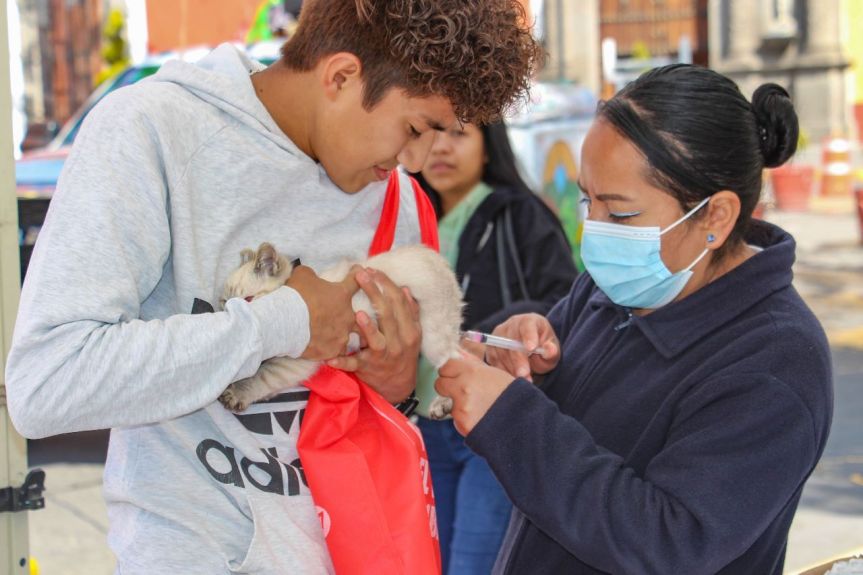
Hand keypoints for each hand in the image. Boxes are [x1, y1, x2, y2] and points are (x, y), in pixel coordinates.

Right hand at [286, 265, 358, 360]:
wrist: (284, 322)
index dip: (357, 274)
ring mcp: (341, 335)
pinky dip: (333, 350)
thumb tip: (310, 275)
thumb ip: (312, 274)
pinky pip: (338, 353)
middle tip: (357, 315)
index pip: (355, 281)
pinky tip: (329, 349)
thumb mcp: (303, 275)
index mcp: (342, 294)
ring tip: (342, 337)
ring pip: (352, 337)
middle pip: (363, 316)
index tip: (358, 271)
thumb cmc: (295, 296)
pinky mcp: (332, 350)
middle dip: (361, 315)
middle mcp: (347, 315)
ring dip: (346, 335)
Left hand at [327, 269, 420, 403]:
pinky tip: (331, 357)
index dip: (387, 285)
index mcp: (410, 330)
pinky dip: (343, 361)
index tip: (374, 270)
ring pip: (377, 340)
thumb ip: (410, 312)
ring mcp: (383, 356)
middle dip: (374, 292)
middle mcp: (399, 342)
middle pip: (387, 314)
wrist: (398, 386)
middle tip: (360, 275)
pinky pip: (354, 364)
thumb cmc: (402, 353)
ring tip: (358, 313)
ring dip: (368, 328)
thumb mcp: (412, 333)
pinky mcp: (368, 369)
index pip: (400, 302)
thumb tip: (405, 289)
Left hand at [435, 353, 515, 435]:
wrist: (523, 420)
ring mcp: (461, 407)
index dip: (450, 370)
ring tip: (479, 406)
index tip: (455, 374)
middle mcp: (463, 388)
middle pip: (439, 384)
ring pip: (448, 402)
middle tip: (461, 390)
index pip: (444, 366)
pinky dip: (464, 418)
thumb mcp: (494, 372)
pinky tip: (480, 417)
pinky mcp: (462, 424)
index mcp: (471, 371)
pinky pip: (456, 419)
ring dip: (458, 404)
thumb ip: (472, 366)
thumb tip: (458, 356)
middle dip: (448, 386)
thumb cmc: (512, 394)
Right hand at [485, 313, 559, 380]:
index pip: (527, 325)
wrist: (531, 352)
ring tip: (523, 380)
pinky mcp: (491, 347)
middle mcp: (512, 324)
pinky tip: (513, 377)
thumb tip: (549, 350)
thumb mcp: (552, 351)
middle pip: (511, 340)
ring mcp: (499, 335)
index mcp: (530, 321)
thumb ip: (552, 351)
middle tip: (524, 374)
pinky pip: (493, 360)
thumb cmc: (543, 350)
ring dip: (511, 368)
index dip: (528, 336)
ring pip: (501, 351)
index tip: (531, 348)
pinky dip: (503, 370)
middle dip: (518, 359)